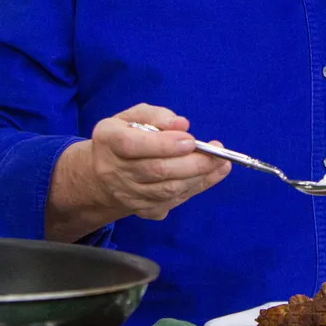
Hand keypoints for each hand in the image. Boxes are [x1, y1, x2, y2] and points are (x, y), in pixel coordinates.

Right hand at [45, 104, 230, 239]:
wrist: (106, 173)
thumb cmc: (126, 136)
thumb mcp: (134, 116)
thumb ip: (157, 115)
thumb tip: (182, 124)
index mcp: (108, 140)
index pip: (133, 145)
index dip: (163, 144)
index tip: (190, 140)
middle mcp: (114, 171)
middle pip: (156, 171)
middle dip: (191, 163)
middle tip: (216, 153)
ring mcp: (127, 195)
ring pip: (167, 190)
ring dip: (198, 177)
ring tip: (220, 163)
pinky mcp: (142, 210)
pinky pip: (172, 201)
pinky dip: (195, 188)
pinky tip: (212, 175)